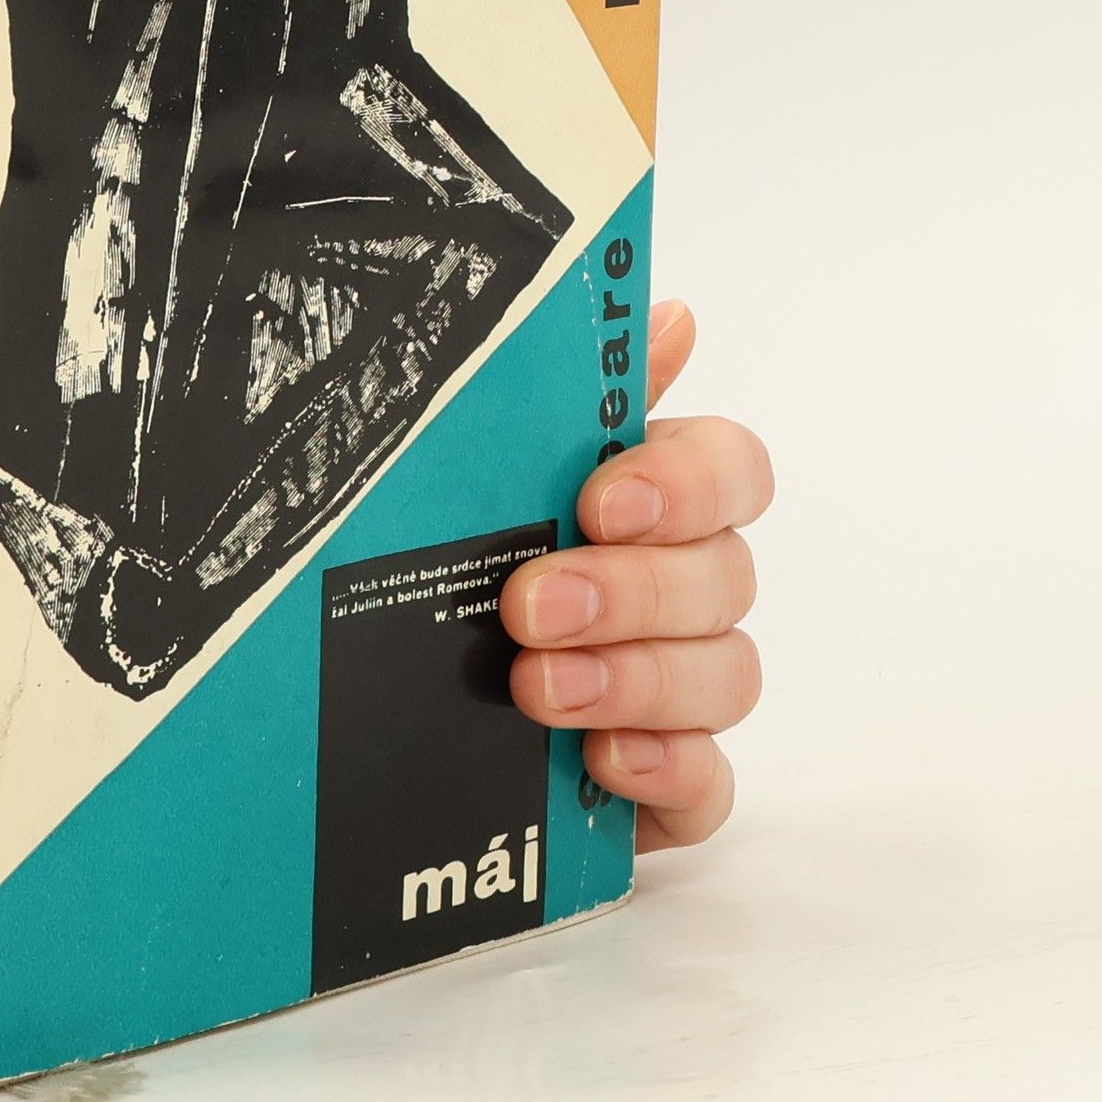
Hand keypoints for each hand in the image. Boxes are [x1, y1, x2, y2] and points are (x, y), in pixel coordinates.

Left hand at [500, 301, 771, 851]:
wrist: (370, 720)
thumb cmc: (447, 573)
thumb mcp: (477, 476)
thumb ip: (563, 400)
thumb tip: (669, 315)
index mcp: (647, 502)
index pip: (730, 470)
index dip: (685, 484)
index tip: (602, 501)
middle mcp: (678, 590)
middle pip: (725, 576)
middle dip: (632, 590)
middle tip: (532, 607)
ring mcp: (680, 692)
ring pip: (727, 677)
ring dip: (638, 680)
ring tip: (538, 690)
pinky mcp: (666, 784)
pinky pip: (710, 785)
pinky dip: (667, 772)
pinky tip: (602, 762)